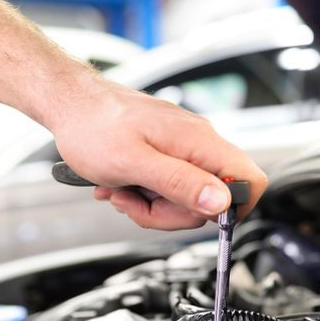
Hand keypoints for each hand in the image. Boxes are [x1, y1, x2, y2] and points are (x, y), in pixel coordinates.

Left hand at [50, 80, 266, 229]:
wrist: (69, 105)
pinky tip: (122, 185)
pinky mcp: (165, 153)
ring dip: (151, 206)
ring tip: (122, 191)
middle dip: (171, 213)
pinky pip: (167, 187)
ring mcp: (182, 148)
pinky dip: (144, 195)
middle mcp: (197, 142)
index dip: (233, 209)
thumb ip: (180, 183)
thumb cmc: (94, 127)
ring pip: (186, 198)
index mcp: (199, 142)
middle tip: (138, 203)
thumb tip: (220, 202)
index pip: (250, 180)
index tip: (196, 216)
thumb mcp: (134, 163)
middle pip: (212, 200)